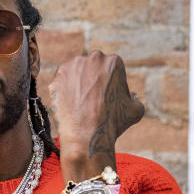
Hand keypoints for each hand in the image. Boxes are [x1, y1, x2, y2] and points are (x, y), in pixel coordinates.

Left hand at [48, 51, 144, 182]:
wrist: (87, 136)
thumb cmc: (113, 123)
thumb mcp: (135, 111)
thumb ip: (135, 98)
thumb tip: (131, 95)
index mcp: (114, 62)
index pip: (112, 68)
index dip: (110, 82)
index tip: (107, 95)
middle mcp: (94, 58)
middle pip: (94, 66)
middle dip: (93, 79)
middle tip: (93, 98)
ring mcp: (74, 65)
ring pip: (77, 72)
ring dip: (79, 82)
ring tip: (81, 102)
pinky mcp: (58, 75)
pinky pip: (62, 80)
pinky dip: (65, 89)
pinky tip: (70, 103)